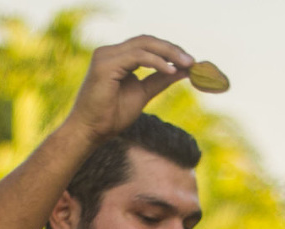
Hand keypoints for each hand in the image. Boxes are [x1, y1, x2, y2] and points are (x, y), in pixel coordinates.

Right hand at [68, 36, 193, 142]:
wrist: (90, 131)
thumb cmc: (111, 117)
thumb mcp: (142, 95)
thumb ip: (159, 80)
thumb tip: (181, 71)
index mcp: (117, 57)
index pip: (146, 46)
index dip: (169, 51)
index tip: (189, 62)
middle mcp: (110, 52)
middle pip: (146, 41)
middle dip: (172, 49)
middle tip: (193, 61)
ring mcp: (106, 55)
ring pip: (143, 45)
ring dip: (168, 53)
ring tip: (187, 64)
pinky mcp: (106, 64)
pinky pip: (137, 57)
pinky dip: (156, 62)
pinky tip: (171, 71)